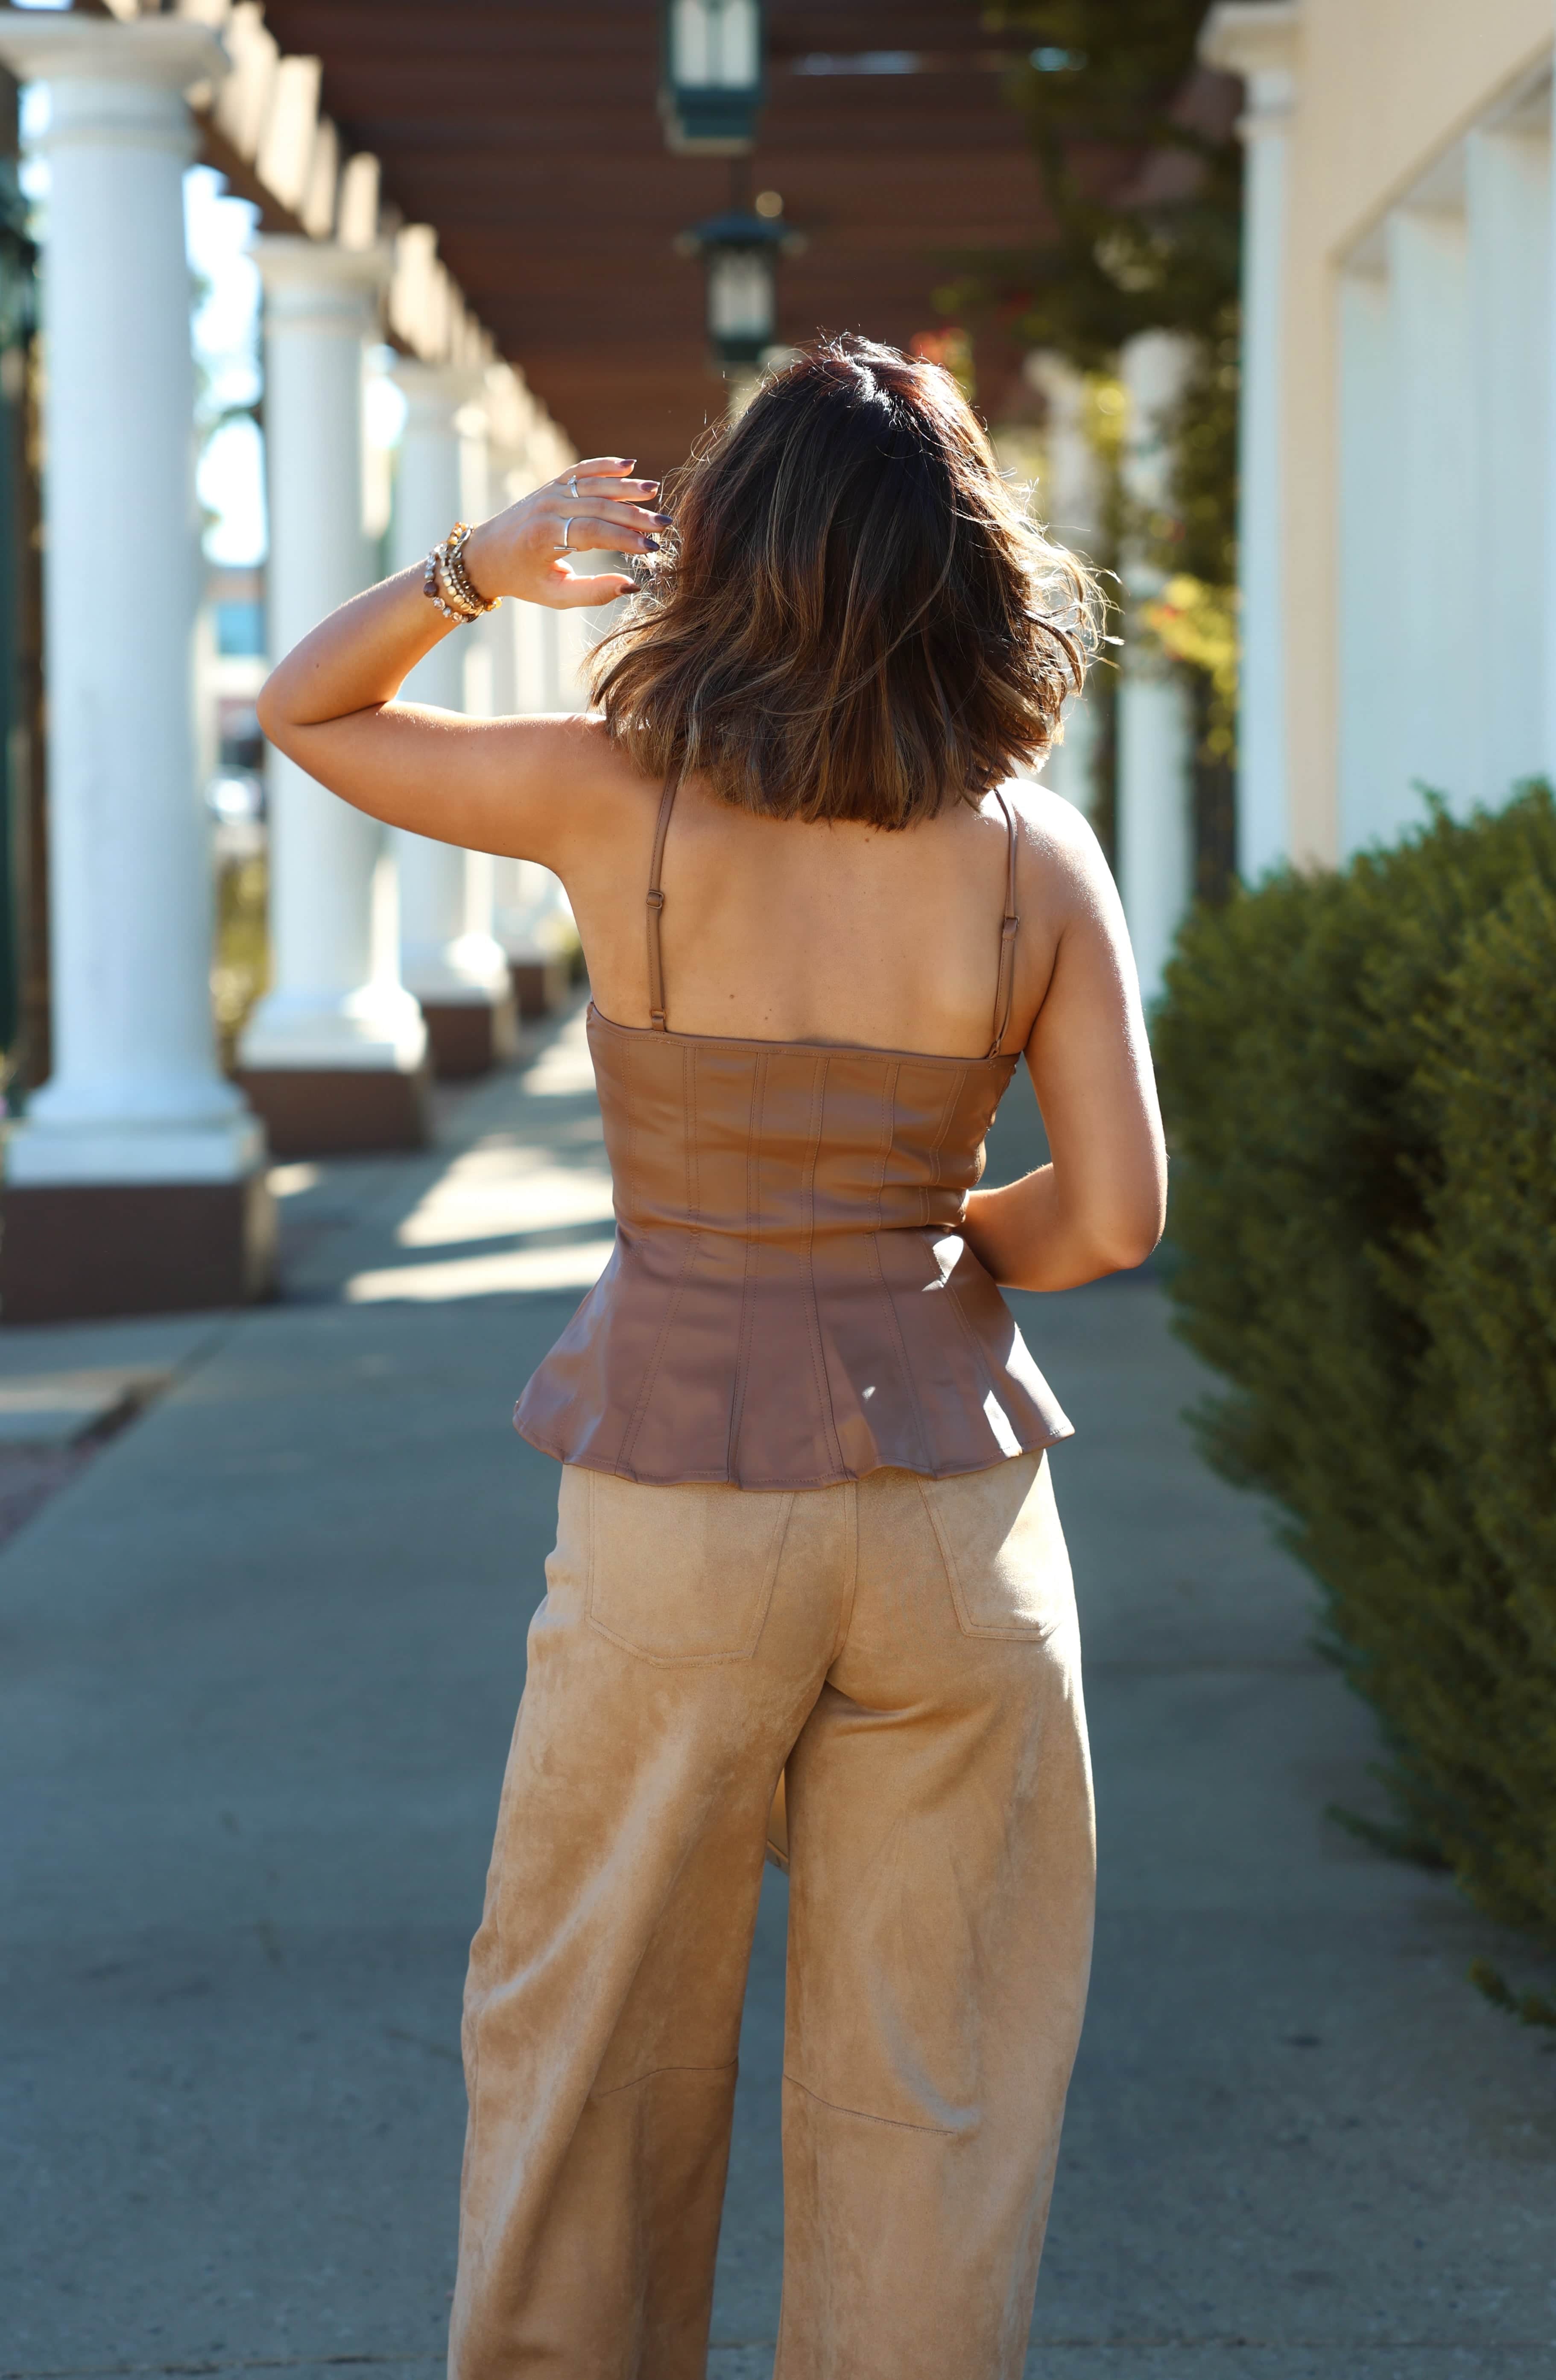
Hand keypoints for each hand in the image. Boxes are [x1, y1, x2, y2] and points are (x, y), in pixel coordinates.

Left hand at [461, 458, 667, 610]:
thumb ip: (594, 592)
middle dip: (635, 515)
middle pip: (600, 506)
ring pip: (594, 485)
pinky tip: (629, 464)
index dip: (626, 539)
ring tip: (654, 491)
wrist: (485, 554)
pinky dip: (605, 465)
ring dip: (626, 487)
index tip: (653, 547)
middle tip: (664, 523)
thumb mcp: (555, 596)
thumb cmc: (523, 580)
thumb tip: (633, 585)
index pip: (595, 532)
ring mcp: (549, 492)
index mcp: (545, 537)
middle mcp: (547, 508)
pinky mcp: (551, 484)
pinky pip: (581, 471)